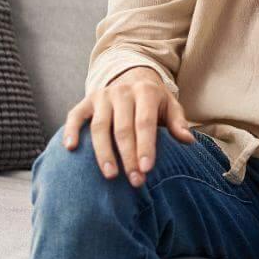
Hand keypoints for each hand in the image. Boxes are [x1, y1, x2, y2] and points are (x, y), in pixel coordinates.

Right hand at [62, 67, 194, 188]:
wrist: (132, 77)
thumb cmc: (154, 101)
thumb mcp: (170, 106)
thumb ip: (177, 122)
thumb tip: (188, 141)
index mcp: (145, 91)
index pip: (145, 122)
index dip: (145, 146)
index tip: (147, 169)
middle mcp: (122, 91)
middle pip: (123, 128)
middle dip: (128, 157)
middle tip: (134, 181)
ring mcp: (102, 96)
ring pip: (99, 126)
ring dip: (103, 153)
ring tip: (110, 175)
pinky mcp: (86, 101)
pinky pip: (75, 115)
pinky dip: (71, 130)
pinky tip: (70, 148)